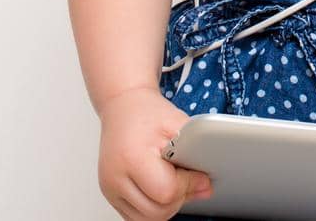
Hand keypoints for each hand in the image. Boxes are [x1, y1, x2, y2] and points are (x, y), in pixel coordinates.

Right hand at [95, 86, 213, 219]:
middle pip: (157, 212)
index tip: (198, 174)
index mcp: (131, 157)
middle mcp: (115, 177)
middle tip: (189, 179)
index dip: (188, 184)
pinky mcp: (111, 195)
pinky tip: (160, 189)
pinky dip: (153, 208)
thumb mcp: (177, 124)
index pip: (166, 191)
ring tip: (174, 183)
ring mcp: (110, 189)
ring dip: (166, 208)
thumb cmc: (147, 113)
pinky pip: (136, 217)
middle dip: (180, 198)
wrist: (123, 107)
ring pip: (147, 219)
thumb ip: (195, 154)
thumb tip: (206, 187)